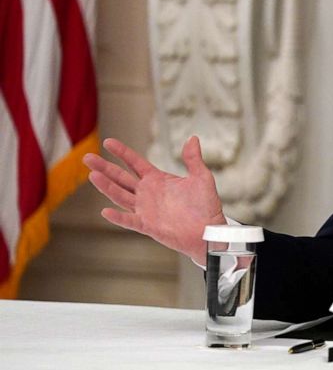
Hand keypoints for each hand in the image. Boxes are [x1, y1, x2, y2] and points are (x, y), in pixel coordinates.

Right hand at [83, 136, 225, 264]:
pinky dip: (118, 217)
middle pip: (121, 178)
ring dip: (106, 187)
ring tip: (92, 175)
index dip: (122, 152)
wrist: (208, 230)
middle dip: (104, 167)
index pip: (135, 163)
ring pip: (121, 196)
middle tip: (87, 157)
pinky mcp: (148, 225)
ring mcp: (145, 209)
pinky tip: (105, 211)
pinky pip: (130, 221)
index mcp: (157, 179)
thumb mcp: (201, 178)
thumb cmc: (206, 205)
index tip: (108, 142)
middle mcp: (147, 193)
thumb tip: (193, 138)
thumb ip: (193, 159)